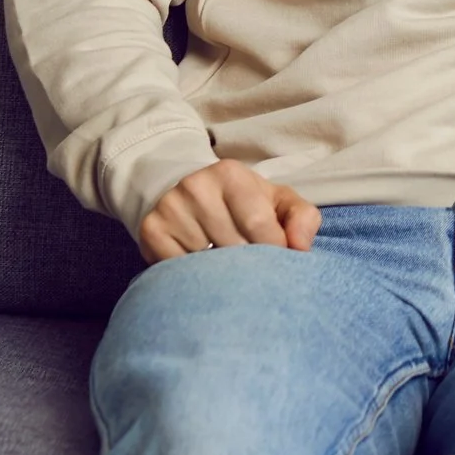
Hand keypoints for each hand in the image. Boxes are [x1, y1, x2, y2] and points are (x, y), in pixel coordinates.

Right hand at [138, 160, 321, 263]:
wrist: (186, 194)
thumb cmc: (243, 203)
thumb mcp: (277, 201)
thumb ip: (302, 218)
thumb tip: (300, 247)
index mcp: (231, 175)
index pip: (258, 224)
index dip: (273, 252)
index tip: (277, 264)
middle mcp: (196, 186)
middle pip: (232, 246)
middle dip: (249, 267)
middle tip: (253, 276)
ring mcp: (170, 208)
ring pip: (205, 263)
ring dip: (222, 277)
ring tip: (229, 275)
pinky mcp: (152, 231)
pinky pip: (178, 270)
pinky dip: (195, 280)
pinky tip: (203, 274)